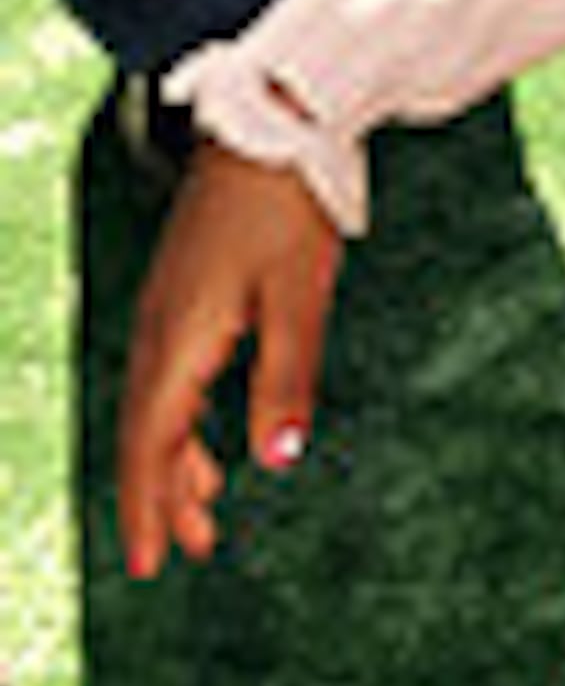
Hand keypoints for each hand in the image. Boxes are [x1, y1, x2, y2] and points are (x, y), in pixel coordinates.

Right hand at [117, 149, 346, 577]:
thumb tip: (278, 460)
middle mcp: (157, 328)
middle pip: (144, 433)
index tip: (151, 564)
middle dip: (161, 495)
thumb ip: (288, 377)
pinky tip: (208, 433)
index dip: (150, 507)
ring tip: (206, 508)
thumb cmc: (288, 204)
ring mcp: (165, 306)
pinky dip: (182, 416)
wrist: (271, 120)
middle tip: (184, 552)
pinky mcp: (182, 288)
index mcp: (178, 339)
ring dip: (175, 458)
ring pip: (155, 404)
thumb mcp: (299, 294)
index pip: (150, 444)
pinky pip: (168, 373)